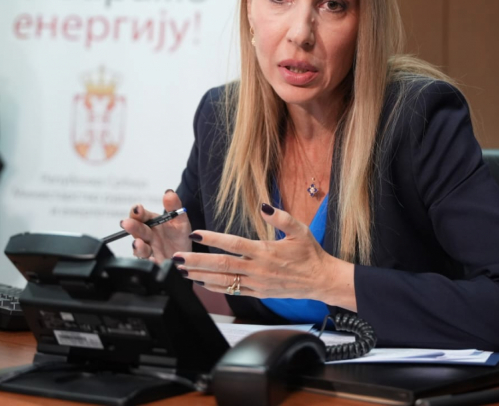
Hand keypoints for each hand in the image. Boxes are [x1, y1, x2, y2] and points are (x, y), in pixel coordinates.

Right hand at [121, 190, 191, 261]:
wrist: (187, 256)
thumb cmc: (179, 236)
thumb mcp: (180, 220)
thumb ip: (174, 207)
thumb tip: (169, 192)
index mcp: (152, 223)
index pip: (141, 215)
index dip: (137, 211)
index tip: (137, 209)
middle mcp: (147, 236)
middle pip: (137, 230)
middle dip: (132, 227)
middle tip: (127, 223)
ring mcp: (149, 250)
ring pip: (140, 249)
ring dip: (138, 246)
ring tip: (138, 243)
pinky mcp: (154, 263)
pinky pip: (150, 263)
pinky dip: (150, 262)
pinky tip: (153, 260)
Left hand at [172, 203, 355, 309]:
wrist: (321, 280)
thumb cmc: (310, 254)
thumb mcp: (300, 230)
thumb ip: (281, 217)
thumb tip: (264, 205)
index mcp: (266, 252)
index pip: (235, 244)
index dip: (213, 240)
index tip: (196, 235)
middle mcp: (258, 269)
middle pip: (223, 265)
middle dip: (198, 261)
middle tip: (178, 258)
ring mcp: (257, 283)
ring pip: (224, 281)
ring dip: (201, 275)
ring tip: (182, 270)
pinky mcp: (258, 293)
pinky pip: (233, 291)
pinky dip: (215, 287)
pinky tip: (202, 282)